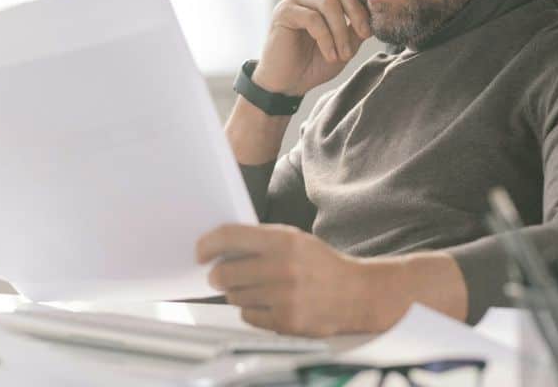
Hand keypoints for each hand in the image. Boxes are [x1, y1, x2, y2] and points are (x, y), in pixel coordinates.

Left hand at [196, 223, 379, 336]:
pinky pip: (248, 316)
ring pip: (234, 297)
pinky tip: (268, 303)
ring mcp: (284, 296)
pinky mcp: (286, 321)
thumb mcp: (294, 240)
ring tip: (257, 289)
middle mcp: (282, 267)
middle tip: (220, 276)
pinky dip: (252, 311)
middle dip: (218, 276)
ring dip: (237, 293)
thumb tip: (218, 250)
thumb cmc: (321, 265)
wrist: (357, 294)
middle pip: (224, 273)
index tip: (200, 253)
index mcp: (283, 240)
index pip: (229, 237)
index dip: (207, 245)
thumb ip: (259, 241)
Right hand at [254, 0, 369, 95]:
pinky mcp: (285, 12)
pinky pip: (314, 19)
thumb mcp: (346, 44)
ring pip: (330, 4)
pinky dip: (327, 39)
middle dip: (358, 15)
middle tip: (361, 38)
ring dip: (342, 33)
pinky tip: (329, 53)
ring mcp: (295, 0)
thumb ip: (357, 26)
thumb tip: (374, 10)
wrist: (288, 84)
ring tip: (341, 53)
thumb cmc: (315, 63)